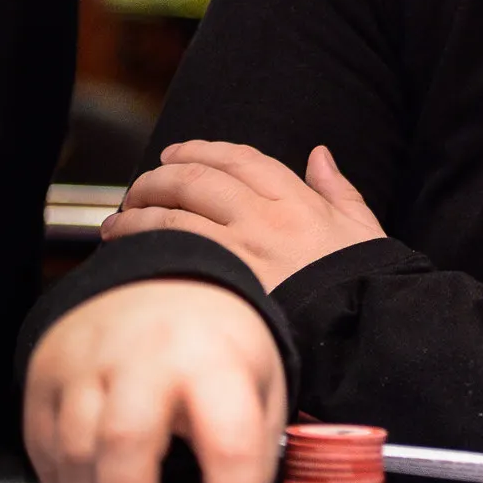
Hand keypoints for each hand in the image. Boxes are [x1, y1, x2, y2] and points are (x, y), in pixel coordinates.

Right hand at [23, 280, 285, 482]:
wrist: (154, 280)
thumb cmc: (212, 342)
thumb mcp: (260, 382)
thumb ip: (254, 456)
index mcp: (215, 359)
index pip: (231, 444)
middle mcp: (147, 359)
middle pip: (126, 446)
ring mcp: (89, 367)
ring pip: (76, 457)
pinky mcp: (47, 381)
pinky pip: (46, 455)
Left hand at [102, 140, 385, 291]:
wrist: (364, 332)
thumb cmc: (365, 282)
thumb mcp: (361, 226)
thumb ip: (337, 187)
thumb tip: (320, 154)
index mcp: (297, 200)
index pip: (239, 159)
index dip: (201, 150)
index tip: (175, 153)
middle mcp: (265, 218)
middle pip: (197, 180)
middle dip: (159, 177)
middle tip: (138, 186)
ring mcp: (243, 253)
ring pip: (174, 217)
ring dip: (138, 213)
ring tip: (118, 221)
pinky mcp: (227, 289)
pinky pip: (176, 257)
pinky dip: (147, 249)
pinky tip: (131, 252)